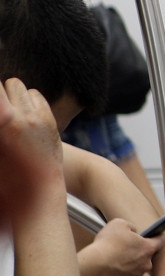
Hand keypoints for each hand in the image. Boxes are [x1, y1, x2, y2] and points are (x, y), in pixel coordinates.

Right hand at [0, 78, 63, 210]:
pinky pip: (35, 95)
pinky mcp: (49, 118)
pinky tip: (21, 115)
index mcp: (4, 123)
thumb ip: (1, 120)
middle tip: (1, 111)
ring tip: (6, 111)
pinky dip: (27, 100)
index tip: (2, 110)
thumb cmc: (6, 177)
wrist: (37, 191)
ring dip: (11, 94)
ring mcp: (37, 117)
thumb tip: (4, 110)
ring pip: (19, 86)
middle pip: (5, 84)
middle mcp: (20, 118)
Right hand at [80, 218, 161, 275]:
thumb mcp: (119, 224)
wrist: (93, 267)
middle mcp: (146, 264)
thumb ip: (131, 227)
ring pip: (136, 269)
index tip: (155, 236)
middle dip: (138, 252)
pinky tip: (111, 270)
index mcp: (148, 248)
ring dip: (129, 265)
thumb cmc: (106, 245)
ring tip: (115, 260)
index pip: (160, 241)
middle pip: (146, 256)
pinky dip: (119, 275)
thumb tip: (134, 232)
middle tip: (124, 249)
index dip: (157, 237)